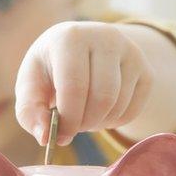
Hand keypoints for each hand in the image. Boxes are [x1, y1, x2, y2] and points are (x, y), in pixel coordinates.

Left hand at [15, 21, 155, 145]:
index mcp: (71, 37)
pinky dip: (116, 122)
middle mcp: (106, 37)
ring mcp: (131, 52)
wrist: (82, 48)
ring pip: (119, 105)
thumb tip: (46, 138)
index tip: (61, 135)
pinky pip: (134, 109)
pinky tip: (101, 114)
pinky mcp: (146, 70)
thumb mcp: (30, 84)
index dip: (69, 118)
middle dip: (85, 123)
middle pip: (102, 98)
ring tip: (84, 118)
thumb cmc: (51, 69)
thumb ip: (29, 112)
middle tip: (73, 128)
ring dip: (99, 123)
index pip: (75, 86)